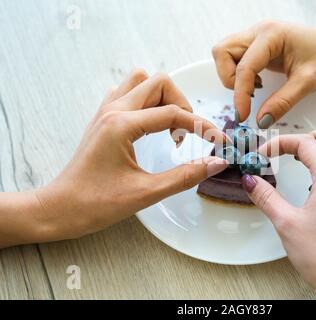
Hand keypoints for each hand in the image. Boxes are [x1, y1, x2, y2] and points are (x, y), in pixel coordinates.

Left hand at [32, 70, 227, 241]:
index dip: (202, 127)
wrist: (59, 209)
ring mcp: (104, 112)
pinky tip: (149, 126)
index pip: (174, 114)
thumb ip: (185, 176)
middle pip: (158, 83)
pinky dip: (145, 102)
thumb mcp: (146, 193)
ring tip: (169, 128)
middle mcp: (112, 110)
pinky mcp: (102, 119)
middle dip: (181, 104)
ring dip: (162, 98)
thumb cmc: (95, 204)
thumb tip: (216, 163)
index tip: (219, 142)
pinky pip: (126, 93)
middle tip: (187, 134)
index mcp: (122, 125)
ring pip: (141, 82)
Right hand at [212, 21, 315, 127]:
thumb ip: (283, 102)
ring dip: (231, 76)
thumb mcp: (308, 82)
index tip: (243, 116)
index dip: (240, 94)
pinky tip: (257, 83)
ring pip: (224, 54)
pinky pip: (233, 58)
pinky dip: (238, 74)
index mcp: (271, 35)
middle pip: (223, 52)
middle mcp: (258, 32)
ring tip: (254, 89)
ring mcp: (254, 36)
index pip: (244, 67)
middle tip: (249, 96)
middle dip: (229, 79)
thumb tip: (260, 121)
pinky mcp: (255, 45)